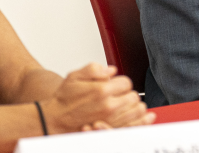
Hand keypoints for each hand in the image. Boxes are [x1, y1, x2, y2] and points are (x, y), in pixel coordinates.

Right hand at [40, 63, 154, 133]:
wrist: (54, 119)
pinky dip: (140, 122)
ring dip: (135, 107)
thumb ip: (94, 68)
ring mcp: (109, 120)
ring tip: (128, 105)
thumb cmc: (64, 99)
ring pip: (136, 112)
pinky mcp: (108, 130)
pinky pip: (132, 126)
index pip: (126, 83)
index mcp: (101, 90)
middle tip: (120, 95)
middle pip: (133, 97)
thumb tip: (111, 70)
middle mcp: (108, 106)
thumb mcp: (75, 76)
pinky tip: (144, 118)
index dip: (122, 83)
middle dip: (128, 94)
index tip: (116, 85)